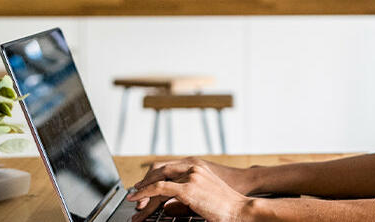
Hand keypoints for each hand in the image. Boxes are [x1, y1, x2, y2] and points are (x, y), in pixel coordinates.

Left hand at [127, 164, 252, 221]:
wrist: (240, 208)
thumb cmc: (226, 205)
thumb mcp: (205, 193)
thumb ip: (188, 192)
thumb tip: (170, 203)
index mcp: (197, 165)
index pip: (168, 166)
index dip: (153, 175)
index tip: (144, 185)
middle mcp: (193, 166)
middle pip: (160, 169)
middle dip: (145, 182)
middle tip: (135, 194)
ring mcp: (191, 176)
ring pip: (158, 180)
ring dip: (143, 192)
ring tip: (134, 202)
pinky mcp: (188, 188)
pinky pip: (160, 189)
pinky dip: (146, 194)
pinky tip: (138, 201)